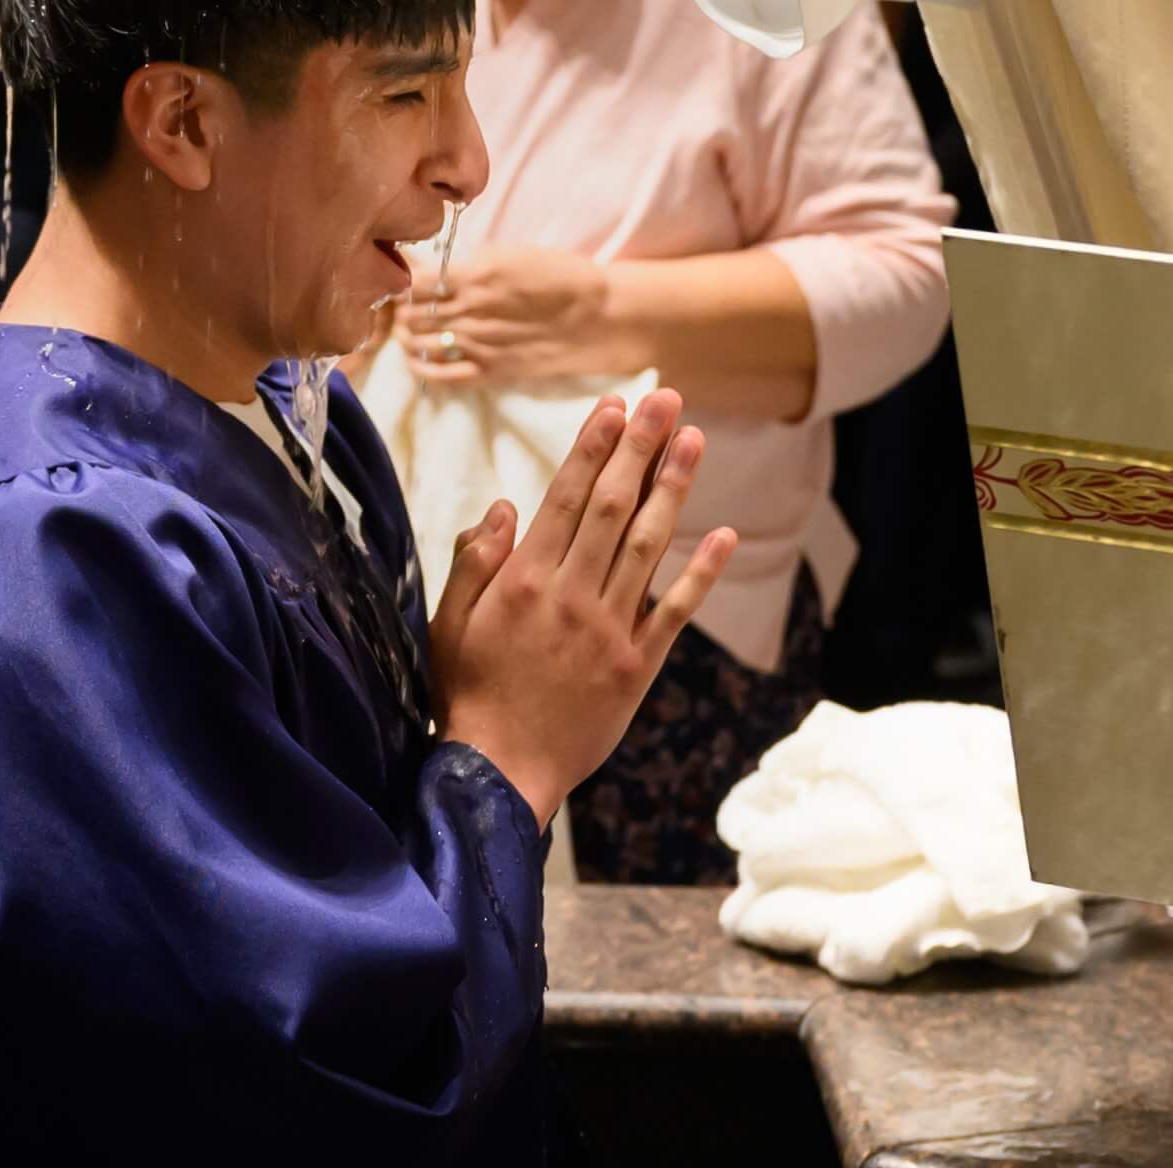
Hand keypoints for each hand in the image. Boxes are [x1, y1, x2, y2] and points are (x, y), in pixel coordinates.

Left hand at [396, 241, 624, 384]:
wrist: (599, 316)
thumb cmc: (561, 276)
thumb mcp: (511, 254)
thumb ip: (469, 263)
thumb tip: (430, 268)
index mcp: (475, 274)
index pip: (413, 282)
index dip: (400, 282)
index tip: (401, 280)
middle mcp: (469, 309)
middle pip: (409, 313)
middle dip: (398, 310)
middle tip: (399, 307)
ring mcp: (477, 343)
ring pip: (417, 342)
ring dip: (405, 335)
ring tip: (408, 329)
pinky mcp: (489, 371)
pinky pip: (439, 374)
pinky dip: (419, 367)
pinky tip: (416, 359)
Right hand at [427, 388, 735, 824]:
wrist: (500, 773)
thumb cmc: (467, 693)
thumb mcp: (449, 625)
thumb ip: (475, 563)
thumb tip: (504, 505)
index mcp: (524, 581)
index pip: (566, 497)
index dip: (593, 447)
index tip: (614, 405)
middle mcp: (570, 596)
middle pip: (614, 507)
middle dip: (640, 447)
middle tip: (666, 399)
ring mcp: (608, 630)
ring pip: (648, 545)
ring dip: (673, 488)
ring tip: (694, 440)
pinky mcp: (637, 664)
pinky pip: (674, 610)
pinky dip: (701, 572)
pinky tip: (723, 533)